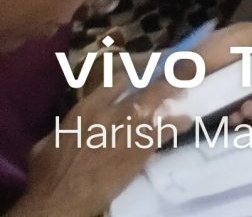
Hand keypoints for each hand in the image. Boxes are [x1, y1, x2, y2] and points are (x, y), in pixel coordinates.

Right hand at [16, 77, 177, 215]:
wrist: (60, 199)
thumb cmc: (48, 174)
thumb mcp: (48, 142)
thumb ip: (66, 127)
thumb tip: (70, 126)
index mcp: (87, 109)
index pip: (116, 81)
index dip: (130, 77)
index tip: (139, 76)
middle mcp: (113, 114)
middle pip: (147, 88)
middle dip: (167, 77)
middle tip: (183, 69)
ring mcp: (130, 131)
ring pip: (161, 106)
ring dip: (174, 97)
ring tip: (186, 90)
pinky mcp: (141, 150)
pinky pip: (166, 131)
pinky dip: (178, 125)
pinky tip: (187, 121)